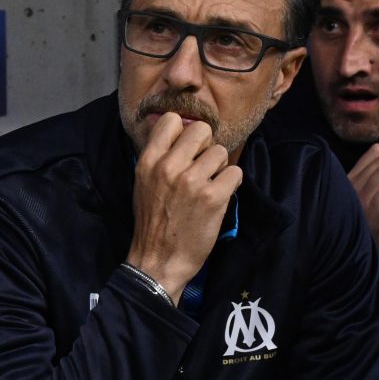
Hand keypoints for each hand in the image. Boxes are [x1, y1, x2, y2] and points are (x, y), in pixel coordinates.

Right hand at [128, 111, 240, 302]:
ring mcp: (192, 181)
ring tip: (210, 185)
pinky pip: (235, 172)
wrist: (158, 260)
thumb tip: (181, 134)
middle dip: (206, 147)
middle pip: (201, 130)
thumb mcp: (143, 184)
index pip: (172, 120)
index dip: (184, 132)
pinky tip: (220, 196)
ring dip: (220, 168)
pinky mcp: (213, 197)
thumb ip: (159, 158)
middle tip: (203, 167)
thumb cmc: (152, 223)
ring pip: (221, 151)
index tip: (187, 148)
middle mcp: (169, 166)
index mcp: (148, 161)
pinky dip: (232, 184)